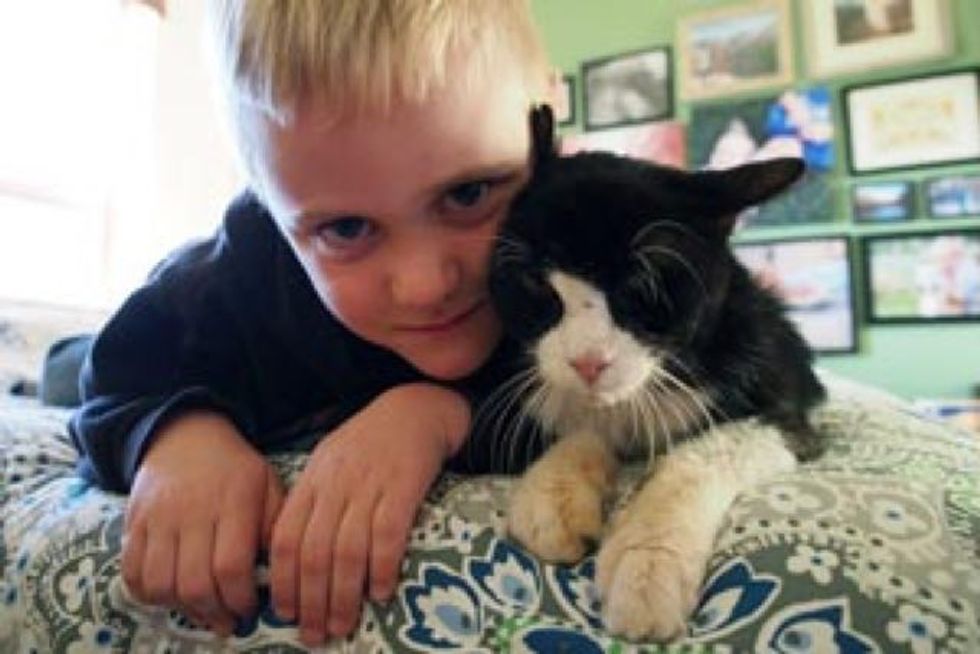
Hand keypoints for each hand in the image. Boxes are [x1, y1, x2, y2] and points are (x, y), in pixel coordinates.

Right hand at [122, 412, 284, 634]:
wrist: (185, 435)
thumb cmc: (235, 468)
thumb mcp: (267, 485)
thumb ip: (275, 526)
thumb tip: (279, 572)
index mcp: (232, 501)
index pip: (231, 565)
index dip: (239, 598)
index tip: (250, 609)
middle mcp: (192, 511)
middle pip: (194, 582)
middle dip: (214, 612)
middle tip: (228, 620)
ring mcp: (157, 518)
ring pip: (160, 583)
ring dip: (182, 609)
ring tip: (202, 611)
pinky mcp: (134, 523)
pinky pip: (131, 572)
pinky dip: (148, 595)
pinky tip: (170, 596)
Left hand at [269, 383, 468, 646]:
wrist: (415, 409)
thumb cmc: (371, 443)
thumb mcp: (330, 465)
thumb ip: (312, 505)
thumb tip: (295, 561)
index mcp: (312, 481)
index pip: (284, 539)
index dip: (283, 582)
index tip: (286, 614)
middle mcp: (335, 485)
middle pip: (314, 553)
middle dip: (311, 602)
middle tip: (315, 635)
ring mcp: (369, 486)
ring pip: (347, 551)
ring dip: (343, 596)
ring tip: (344, 625)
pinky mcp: (404, 487)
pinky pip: (388, 535)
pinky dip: (382, 568)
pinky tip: (381, 592)